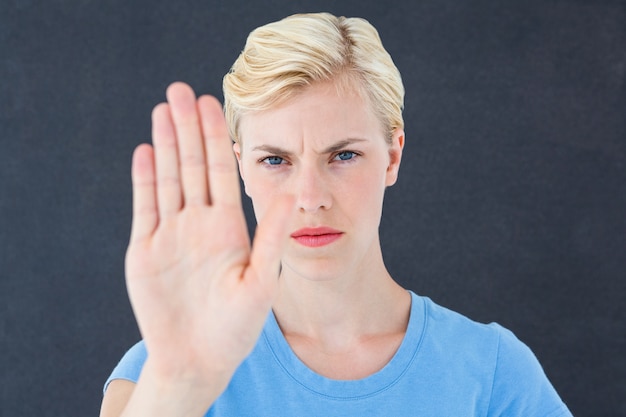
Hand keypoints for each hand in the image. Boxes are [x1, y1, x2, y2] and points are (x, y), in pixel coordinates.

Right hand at [124, 82, 292, 392]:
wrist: (198, 358)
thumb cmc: (236, 327)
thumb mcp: (261, 281)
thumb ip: (272, 237)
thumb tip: (293, 194)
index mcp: (229, 227)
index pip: (222, 172)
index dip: (217, 138)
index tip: (215, 103)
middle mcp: (200, 223)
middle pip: (192, 165)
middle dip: (188, 128)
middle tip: (181, 90)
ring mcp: (171, 234)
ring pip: (168, 178)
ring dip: (165, 143)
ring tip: (163, 108)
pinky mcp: (145, 250)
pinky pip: (145, 207)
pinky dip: (144, 180)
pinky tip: (146, 151)